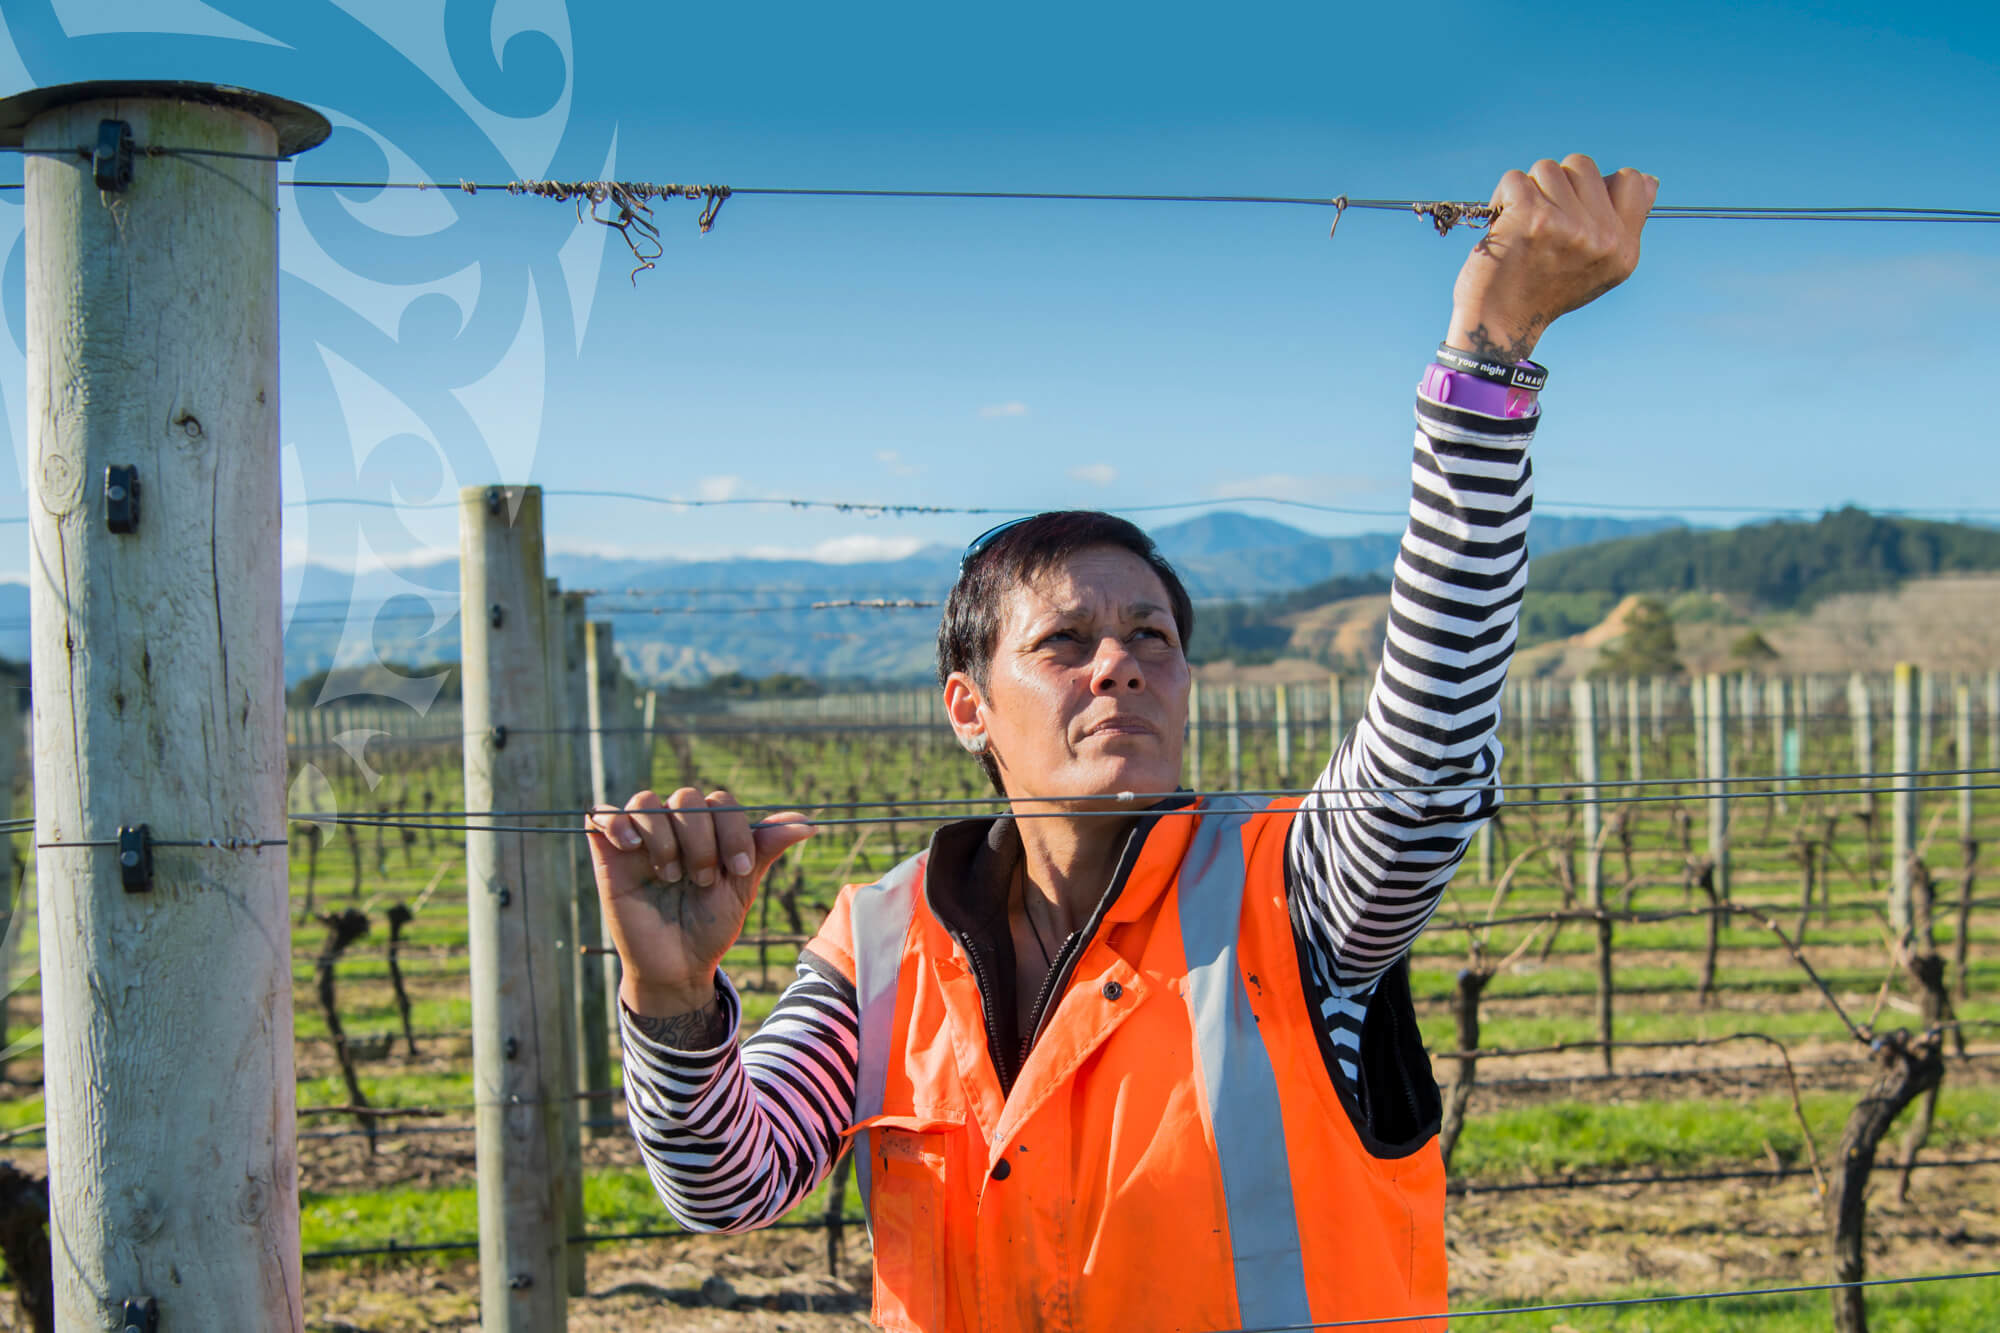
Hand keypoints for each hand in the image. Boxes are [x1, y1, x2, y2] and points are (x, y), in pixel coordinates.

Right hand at [585, 787, 814, 1016]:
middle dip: (700, 840)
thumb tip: (810, 823)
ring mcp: (641, 839)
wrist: (677, 967)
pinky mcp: (609, 854)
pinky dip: (617, 822)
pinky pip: (603, 816)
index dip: (732, 830)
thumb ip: (765, 849)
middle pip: (686, 797)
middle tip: (702, 880)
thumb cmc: (710, 926)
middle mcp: (675, 828)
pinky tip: (631, 848)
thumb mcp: (742, 887)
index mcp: (709, 830)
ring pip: (647, 802)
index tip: (737, 870)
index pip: (720, 802)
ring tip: (670, 876)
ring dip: (664, 838)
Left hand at [1445, 154, 1657, 363]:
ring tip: (1521, 222)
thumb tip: (1648, 179)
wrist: (1499, 323)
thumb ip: (1624, 224)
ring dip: (1528, 190)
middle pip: (1583, 165)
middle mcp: (1602, 238)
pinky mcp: (1532, 218)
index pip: (1630, 180)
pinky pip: (1516, 179)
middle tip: (1542, 219)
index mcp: (1623, 248)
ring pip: (1548, 168)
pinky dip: (1502, 196)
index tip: (1574, 207)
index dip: (1598, 183)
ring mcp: (1569, 226)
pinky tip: (1502, 222)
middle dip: (1557, 184)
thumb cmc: (1543, 291)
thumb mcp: (1600, 268)